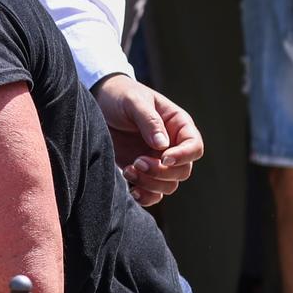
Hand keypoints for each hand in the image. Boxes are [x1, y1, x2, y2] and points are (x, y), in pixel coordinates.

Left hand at [92, 74, 202, 205]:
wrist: (98, 102)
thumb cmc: (120, 96)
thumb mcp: (133, 101)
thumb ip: (149, 120)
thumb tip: (163, 145)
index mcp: (177, 125)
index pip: (194, 146)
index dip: (184, 156)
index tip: (164, 157)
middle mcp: (172, 146)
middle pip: (183, 171)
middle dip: (161, 172)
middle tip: (137, 162)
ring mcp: (157, 160)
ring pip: (169, 185)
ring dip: (150, 184)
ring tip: (128, 171)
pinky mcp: (142, 172)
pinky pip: (153, 193)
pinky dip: (146, 197)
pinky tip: (132, 190)